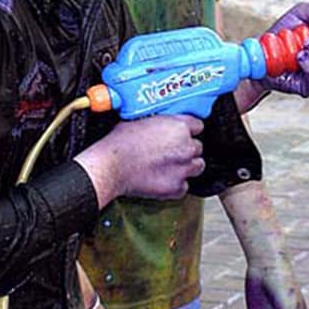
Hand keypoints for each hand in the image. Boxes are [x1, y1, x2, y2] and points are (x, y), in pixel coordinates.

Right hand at [76, 113, 203, 202]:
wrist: (110, 167)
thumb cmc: (119, 144)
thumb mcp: (138, 121)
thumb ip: (157, 123)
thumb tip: (159, 125)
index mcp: (178, 127)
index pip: (198, 126)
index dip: (189, 130)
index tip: (183, 134)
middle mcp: (186, 147)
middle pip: (198, 147)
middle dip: (185, 149)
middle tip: (170, 151)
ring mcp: (184, 169)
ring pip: (197, 166)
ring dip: (186, 166)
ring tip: (170, 166)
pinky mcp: (177, 187)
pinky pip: (184, 185)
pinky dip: (175, 183)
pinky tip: (162, 178)